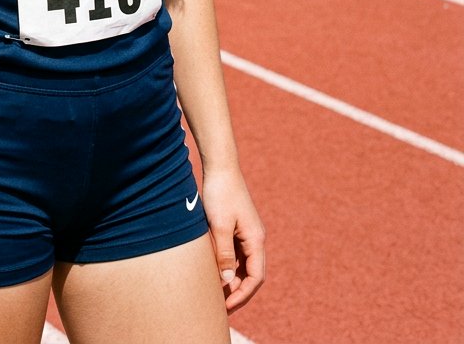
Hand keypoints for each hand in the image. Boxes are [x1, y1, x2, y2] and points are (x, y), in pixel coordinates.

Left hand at [202, 166, 265, 312]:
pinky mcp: (237, 227)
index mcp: (255, 239)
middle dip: (238, 291)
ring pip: (243, 265)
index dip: (243, 294)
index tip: (227, 306)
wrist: (220, 166)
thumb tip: (229, 281)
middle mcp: (255, 238)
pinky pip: (236, 254)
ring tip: (216, 293)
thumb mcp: (219, 225)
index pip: (256, 277)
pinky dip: (228, 266)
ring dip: (233, 280)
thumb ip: (224, 254)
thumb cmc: (220, 193)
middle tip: (220, 306)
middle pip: (251, 274)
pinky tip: (215, 272)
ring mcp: (247, 233)